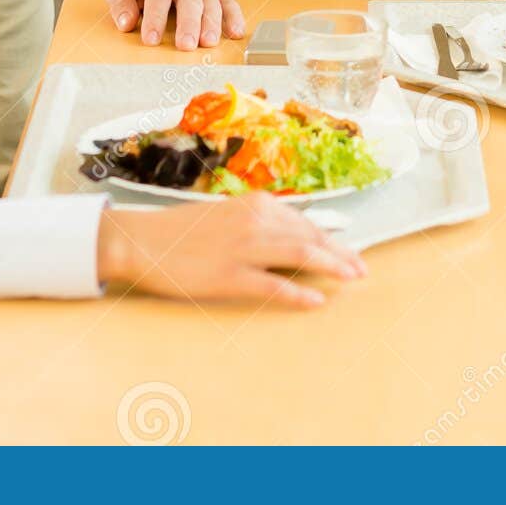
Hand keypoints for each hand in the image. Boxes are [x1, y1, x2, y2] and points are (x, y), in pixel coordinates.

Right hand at [97, 194, 366, 308]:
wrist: (143, 240)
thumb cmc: (183, 232)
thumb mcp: (227, 217)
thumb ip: (258, 225)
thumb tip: (292, 240)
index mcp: (255, 204)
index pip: (304, 222)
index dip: (331, 238)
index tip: (350, 250)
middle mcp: (254, 220)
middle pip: (309, 237)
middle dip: (340, 253)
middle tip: (362, 269)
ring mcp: (243, 248)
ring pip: (300, 255)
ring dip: (331, 267)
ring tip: (352, 279)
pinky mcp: (230, 275)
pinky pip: (273, 284)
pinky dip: (299, 292)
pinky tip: (316, 300)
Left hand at [103, 0, 244, 48]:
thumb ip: (119, 0)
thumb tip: (125, 23)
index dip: (155, 17)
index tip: (151, 40)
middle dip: (188, 23)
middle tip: (185, 45)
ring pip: (211, 2)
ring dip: (212, 23)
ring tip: (208, 43)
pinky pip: (229, 2)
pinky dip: (234, 17)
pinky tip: (235, 33)